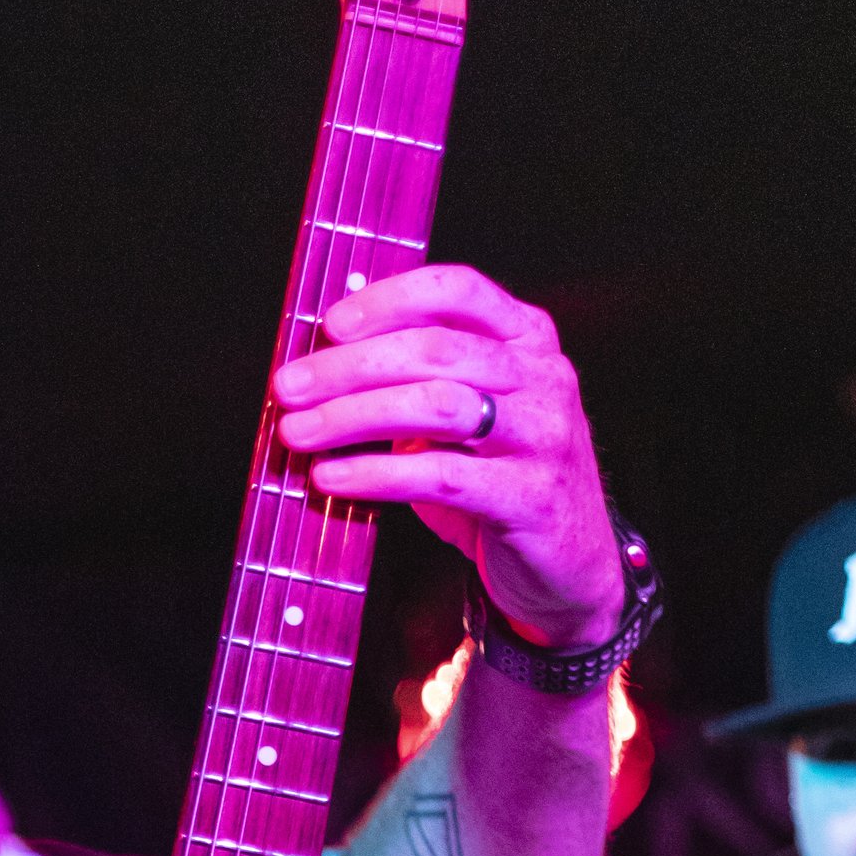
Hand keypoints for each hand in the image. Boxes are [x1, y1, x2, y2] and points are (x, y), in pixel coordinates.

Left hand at [270, 264, 622, 651]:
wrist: (567, 566)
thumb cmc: (498, 483)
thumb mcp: (464, 418)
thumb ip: (414, 382)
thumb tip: (316, 369)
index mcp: (528, 338)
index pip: (457, 289)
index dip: (388, 299)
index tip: (327, 325)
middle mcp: (544, 375)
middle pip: (434, 348)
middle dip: (349, 367)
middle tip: (288, 388)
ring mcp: (544, 434)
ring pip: (437, 406)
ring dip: (353, 416)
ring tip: (296, 433)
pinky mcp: (531, 495)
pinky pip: (442, 475)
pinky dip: (376, 474)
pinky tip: (331, 478)